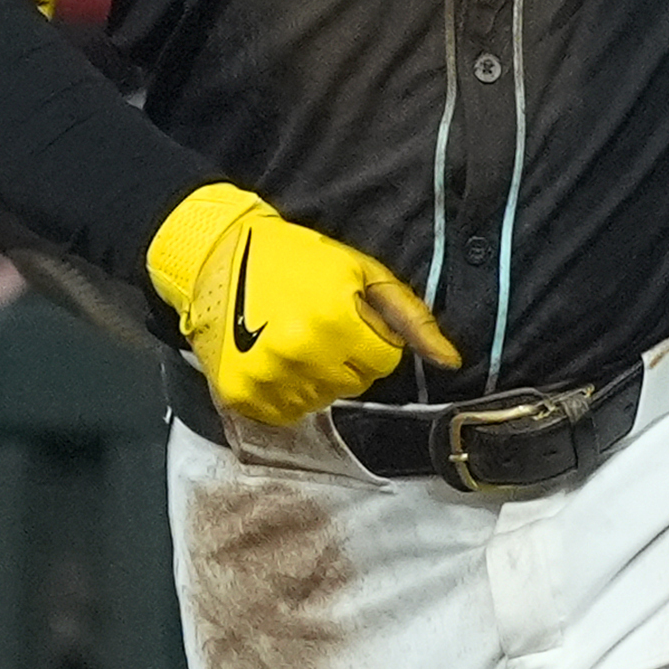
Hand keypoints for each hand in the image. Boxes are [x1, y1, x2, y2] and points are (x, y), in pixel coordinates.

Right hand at [148, 181, 460, 425]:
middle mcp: (301, 356)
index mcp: (337, 323)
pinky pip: (285, 415)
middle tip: (319, 326)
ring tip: (294, 340)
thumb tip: (450, 361)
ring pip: (320, 403)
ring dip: (316, 379)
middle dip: (345, 360)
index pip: (383, 363)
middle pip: (353, 386)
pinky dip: (286, 393)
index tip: (347, 317)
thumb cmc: (298, 257)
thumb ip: (410, 318)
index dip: (371, 339)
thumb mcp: (362, 272)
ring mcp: (267, 378)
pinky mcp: (239, 395)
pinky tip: (275, 359)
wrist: (218, 254)